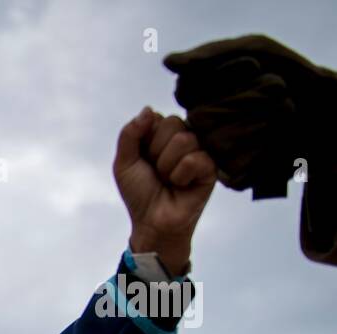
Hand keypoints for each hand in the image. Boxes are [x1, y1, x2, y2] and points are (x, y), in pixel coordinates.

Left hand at [114, 107, 216, 274]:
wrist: (151, 221)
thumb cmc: (139, 193)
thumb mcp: (124, 163)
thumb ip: (129, 134)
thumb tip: (148, 109)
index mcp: (163, 135)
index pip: (156, 118)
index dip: (144, 141)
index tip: (143, 160)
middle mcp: (184, 139)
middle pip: (172, 124)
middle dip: (156, 153)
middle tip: (157, 173)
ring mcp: (200, 151)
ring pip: (184, 140)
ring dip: (167, 166)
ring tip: (169, 181)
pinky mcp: (212, 167)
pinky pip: (194, 159)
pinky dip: (180, 176)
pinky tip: (182, 186)